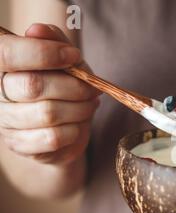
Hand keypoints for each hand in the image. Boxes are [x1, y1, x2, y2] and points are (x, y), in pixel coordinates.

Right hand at [0, 23, 99, 164]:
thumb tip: (37, 30)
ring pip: (48, 114)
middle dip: (74, 86)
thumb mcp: (64, 58)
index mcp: (1, 66)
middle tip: (92, 88)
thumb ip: (53, 40)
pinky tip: (77, 124)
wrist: (67, 125)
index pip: (6, 53)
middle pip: (33, 85)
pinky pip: (54, 138)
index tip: (73, 55)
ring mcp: (6, 121)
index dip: (42, 53)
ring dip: (79, 109)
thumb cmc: (63, 85)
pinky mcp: (20, 144)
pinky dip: (75, 130)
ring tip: (88, 105)